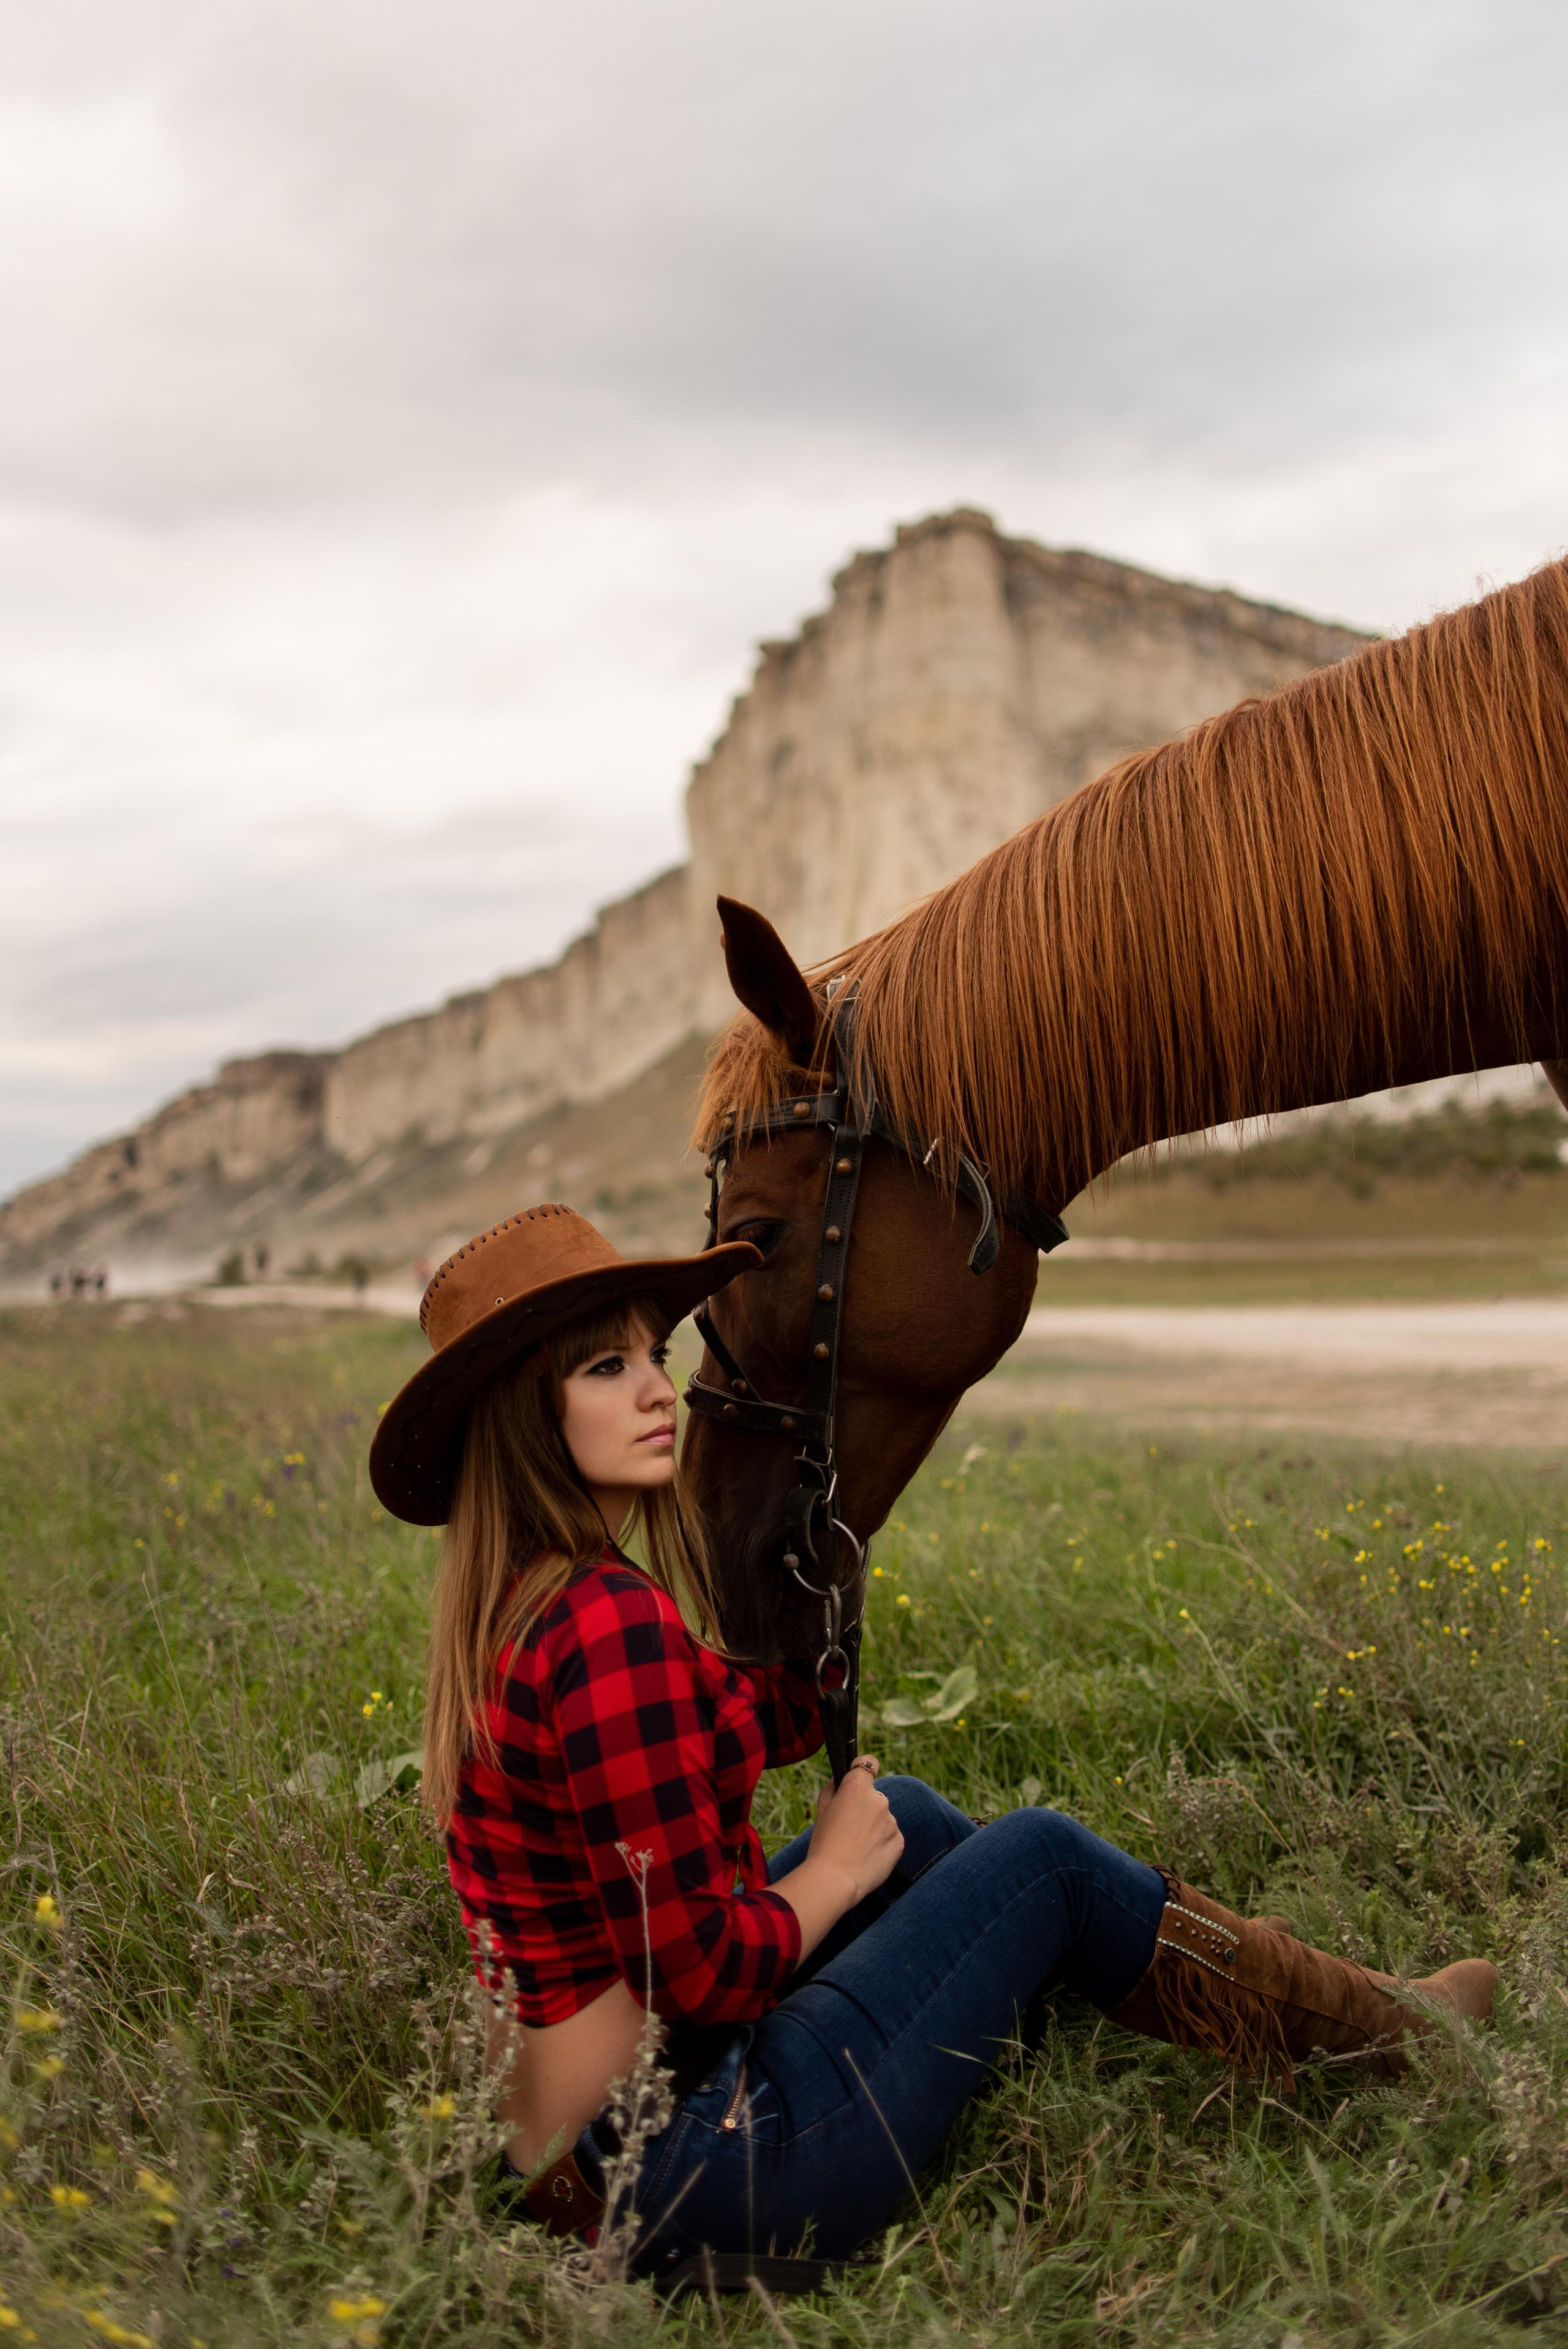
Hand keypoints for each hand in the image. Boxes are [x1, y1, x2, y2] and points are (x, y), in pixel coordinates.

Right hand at [807, 1753, 904, 1903]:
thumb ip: (832, 1790)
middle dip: (864, 1806)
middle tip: (849, 1827)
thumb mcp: (821, 1811)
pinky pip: (891, 1836)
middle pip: (874, 1795)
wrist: (834, 1879)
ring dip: (874, 1826)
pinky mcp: (899, 1841)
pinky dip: (882, 1843)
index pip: (868, 1763)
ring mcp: (891, 1821)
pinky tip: (867, 1856)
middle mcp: (879, 1799)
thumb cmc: (823, 1844)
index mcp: (857, 1787)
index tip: (857, 1778)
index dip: (862, 1769)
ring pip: (883, 1818)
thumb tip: (840, 1781)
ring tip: (857, 1847)